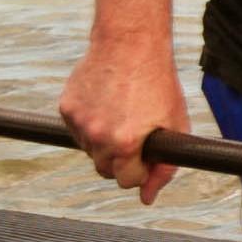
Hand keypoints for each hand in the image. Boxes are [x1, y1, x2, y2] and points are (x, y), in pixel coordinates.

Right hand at [61, 34, 187, 202]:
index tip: (147, 156)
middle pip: (106, 170)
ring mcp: (78, 122)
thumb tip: (147, 197)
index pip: (127, 181)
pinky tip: (107, 104)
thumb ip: (165, 167)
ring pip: (90, 151)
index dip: (141, 170)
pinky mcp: (66, 108)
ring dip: (104, 142)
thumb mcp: (175, 125)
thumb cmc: (158, 82)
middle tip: (135, 134)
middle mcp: (97, 136)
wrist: (131, 43)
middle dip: (122, 160)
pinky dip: (90, 124)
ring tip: (122, 114)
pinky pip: (78, 130)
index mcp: (125, 143)